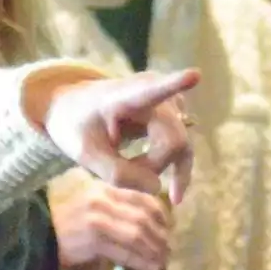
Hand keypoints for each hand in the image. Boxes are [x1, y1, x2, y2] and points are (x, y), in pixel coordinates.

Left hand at [39, 69, 198, 203]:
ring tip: (128, 167)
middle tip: (119, 170)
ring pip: (179, 145)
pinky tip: (174, 194)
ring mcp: (166, 102)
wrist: (75, 108)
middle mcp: (153, 93)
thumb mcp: (86, 154)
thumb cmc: (77, 126)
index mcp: (124, 96)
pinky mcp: (173, 115)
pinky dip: (173, 168)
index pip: (152, 91)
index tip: (195, 75)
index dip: (175, 84)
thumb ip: (116, 173)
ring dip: (157, 165)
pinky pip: (182, 146)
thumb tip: (158, 187)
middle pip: (172, 139)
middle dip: (152, 164)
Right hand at [51, 180, 169, 269]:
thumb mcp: (85, 199)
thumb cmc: (58, 216)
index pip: (141, 197)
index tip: (167, 226)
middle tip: (168, 247)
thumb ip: (108, 202)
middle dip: (160, 235)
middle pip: (143, 217)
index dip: (160, 213)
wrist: (32, 229)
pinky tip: (149, 268)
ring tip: (162, 261)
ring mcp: (97, 220)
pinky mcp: (93, 240)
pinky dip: (141, 261)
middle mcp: (102, 200)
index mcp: (102, 188)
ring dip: (154, 250)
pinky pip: (125, 253)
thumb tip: (140, 218)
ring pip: (137, 234)